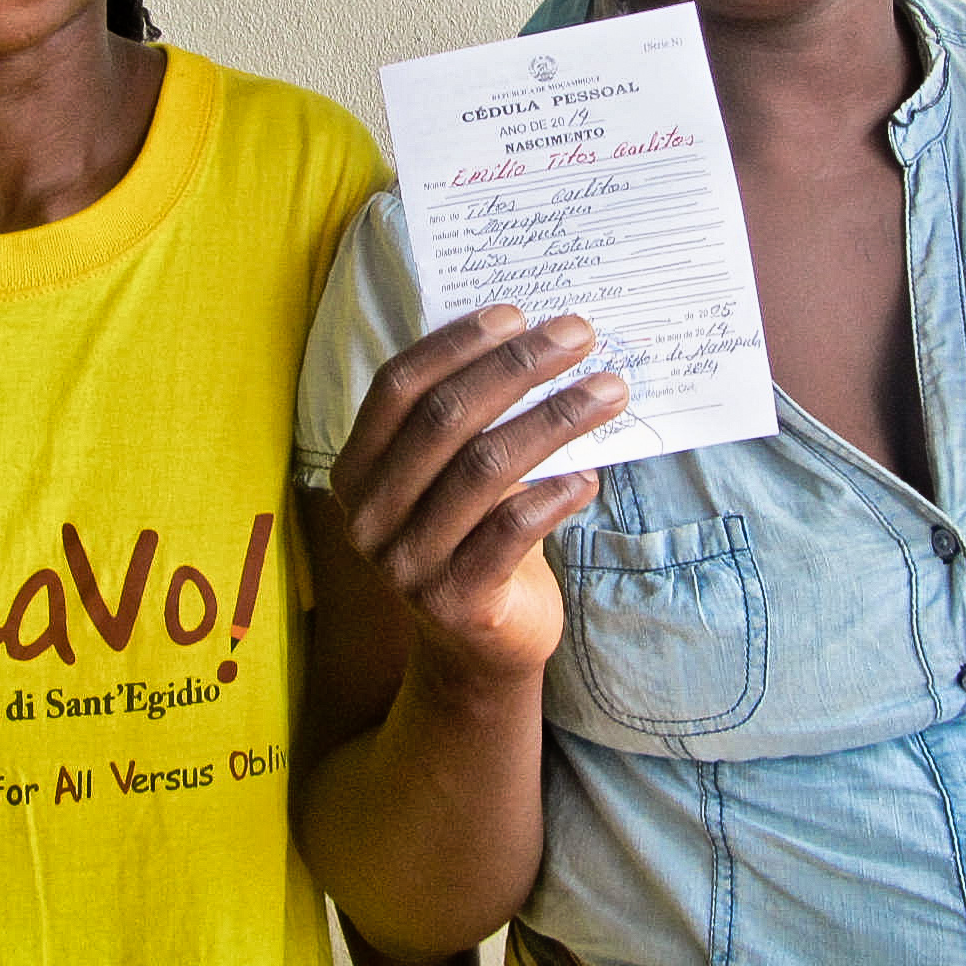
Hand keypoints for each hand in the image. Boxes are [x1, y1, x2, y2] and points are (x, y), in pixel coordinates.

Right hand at [331, 305, 626, 683]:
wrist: (478, 652)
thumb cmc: (473, 539)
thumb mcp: (456, 478)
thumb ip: (471, 422)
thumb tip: (538, 340)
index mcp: (357, 471)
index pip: (398, 388)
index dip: (456, 344)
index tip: (516, 312)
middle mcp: (370, 517)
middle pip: (444, 419)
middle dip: (518, 367)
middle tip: (579, 335)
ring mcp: (406, 564)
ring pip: (484, 468)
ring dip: (555, 419)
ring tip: (609, 391)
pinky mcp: (454, 603)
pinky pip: (510, 532)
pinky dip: (556, 495)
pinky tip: (592, 474)